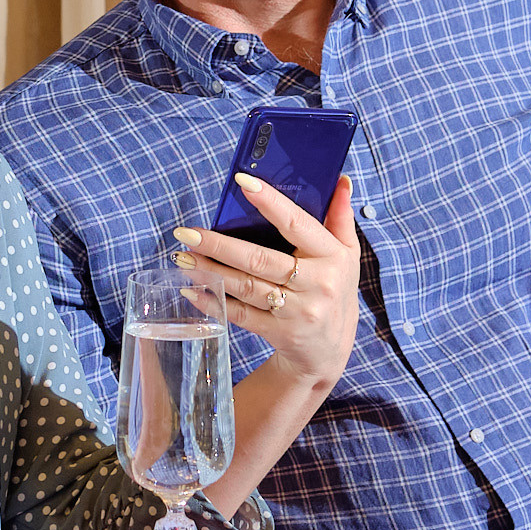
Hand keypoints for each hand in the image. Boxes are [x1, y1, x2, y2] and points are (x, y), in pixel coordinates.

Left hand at [172, 175, 358, 392]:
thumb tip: (340, 180)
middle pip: (259, 259)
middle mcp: (316, 284)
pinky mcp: (278, 332)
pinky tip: (192, 289)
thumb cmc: (334, 291)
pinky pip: (240, 315)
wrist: (329, 350)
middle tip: (187, 233)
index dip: (270, 202)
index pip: (297, 224)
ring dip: (209, 271)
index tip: (243, 181)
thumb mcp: (347, 254)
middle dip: (219, 244)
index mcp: (332, 257)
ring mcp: (296, 311)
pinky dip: (213, 302)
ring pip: (245, 286)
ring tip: (183, 257)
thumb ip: (340, 217)